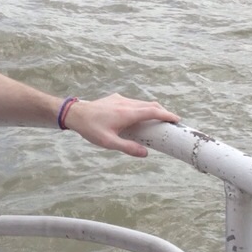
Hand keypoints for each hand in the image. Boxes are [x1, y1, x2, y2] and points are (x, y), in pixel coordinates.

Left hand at [64, 93, 179, 156]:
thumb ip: (128, 148)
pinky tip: (137, 116)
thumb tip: (146, 154)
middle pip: (150, 105)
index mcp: (127, 113)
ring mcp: (121, 99)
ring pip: (142, 102)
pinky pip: (133, 102)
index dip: (166, 115)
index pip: (153, 112)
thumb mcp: (109, 143)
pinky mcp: (115, 98)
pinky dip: (141, 108)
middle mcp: (126, 103)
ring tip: (156, 120)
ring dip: (151, 110)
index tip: (177, 119)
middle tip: (170, 122)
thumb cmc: (91, 129)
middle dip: (162, 112)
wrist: (75, 114)